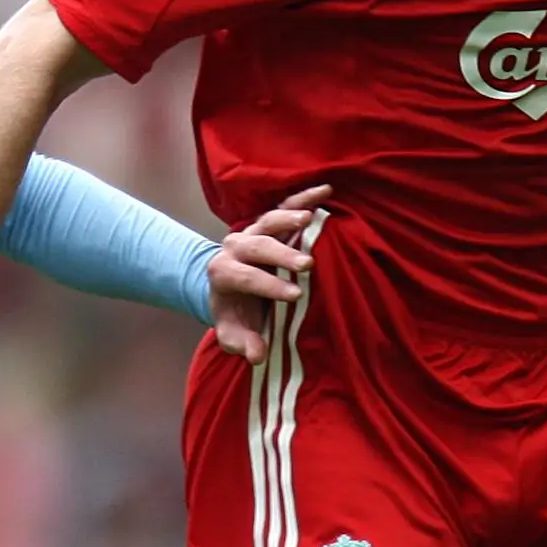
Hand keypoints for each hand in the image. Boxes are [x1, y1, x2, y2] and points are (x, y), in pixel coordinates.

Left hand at [208, 184, 331, 363]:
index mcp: (222, 273)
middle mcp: (234, 247)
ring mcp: (251, 231)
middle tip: (306, 265)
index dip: (269, 287)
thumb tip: (257, 355)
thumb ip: (241, 343)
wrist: (225, 287)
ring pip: (268, 220)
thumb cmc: (234, 313)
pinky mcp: (268, 223)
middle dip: (281, 255)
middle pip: (257, 246)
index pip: (245, 278)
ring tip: (311, 219)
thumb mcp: (232, 333)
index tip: (295, 296)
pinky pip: (284, 205)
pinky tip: (325, 190)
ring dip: (289, 218)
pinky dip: (303, 197)